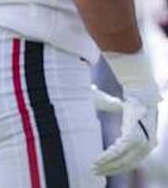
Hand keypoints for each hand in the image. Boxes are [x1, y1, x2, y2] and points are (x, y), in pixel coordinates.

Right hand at [94, 51, 159, 175]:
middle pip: (132, 160)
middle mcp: (150, 136)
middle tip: (96, 172)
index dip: (121, 163)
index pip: (136, 155)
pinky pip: (123, 147)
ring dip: (109, 164)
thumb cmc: (127, 86)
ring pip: (127, 157)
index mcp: (148, 133)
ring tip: (95, 168)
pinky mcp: (136, 127)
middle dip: (113, 167)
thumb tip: (100, 107)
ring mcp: (145, 132)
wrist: (136, 73)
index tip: (106, 168)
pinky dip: (110, 155)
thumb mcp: (117, 102)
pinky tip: (100, 160)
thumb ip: (111, 109)